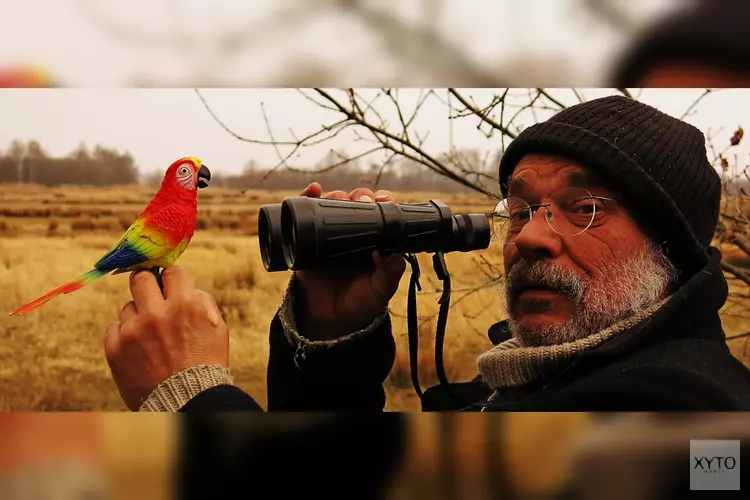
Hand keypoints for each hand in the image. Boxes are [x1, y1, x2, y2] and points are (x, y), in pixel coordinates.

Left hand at [104, 267, 228, 410]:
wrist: (189, 401)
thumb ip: (200, 300)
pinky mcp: (115, 349)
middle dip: (147, 283)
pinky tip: (138, 349)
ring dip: (138, 317)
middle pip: (140, 278)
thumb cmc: (206, 363)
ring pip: (128, 307)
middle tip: (150, 295)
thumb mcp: (217, 326)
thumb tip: (184, 286)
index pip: (172, 272)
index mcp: (185, 303)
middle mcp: (156, 312)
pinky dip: (124, 335)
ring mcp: (133, 330)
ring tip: (151, 338)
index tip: (170, 285)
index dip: (172, 279)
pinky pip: (113, 328)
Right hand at [294, 182, 406, 340]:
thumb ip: (390, 272)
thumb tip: (390, 251)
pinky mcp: (308, 238)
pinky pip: (307, 213)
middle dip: (360, 196)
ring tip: (339, 198)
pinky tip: (313, 190)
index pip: (381, 211)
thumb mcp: (381, 290)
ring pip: (334, 203)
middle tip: (361, 201)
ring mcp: (330, 233)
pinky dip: (308, 196)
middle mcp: (354, 232)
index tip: (383, 201)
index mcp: (376, 239)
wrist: (329, 320)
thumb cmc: (360, 303)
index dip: (383, 201)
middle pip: (357, 201)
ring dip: (337, 195)